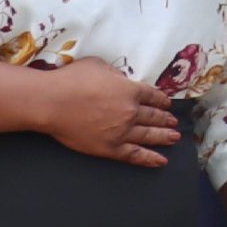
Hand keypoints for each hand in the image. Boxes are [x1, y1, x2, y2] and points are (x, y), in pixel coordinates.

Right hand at [27, 58, 185, 165]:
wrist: (52, 102)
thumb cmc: (71, 80)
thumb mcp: (98, 66)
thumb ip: (115, 74)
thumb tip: (122, 80)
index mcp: (130, 90)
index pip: (152, 96)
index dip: (162, 100)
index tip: (167, 104)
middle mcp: (131, 112)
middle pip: (154, 116)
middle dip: (166, 119)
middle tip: (174, 122)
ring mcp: (122, 132)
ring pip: (149, 136)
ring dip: (164, 137)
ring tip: (174, 137)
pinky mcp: (111, 148)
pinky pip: (135, 155)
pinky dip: (150, 158)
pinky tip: (161, 160)